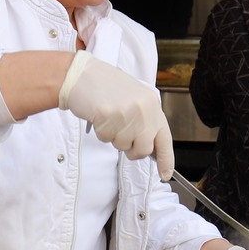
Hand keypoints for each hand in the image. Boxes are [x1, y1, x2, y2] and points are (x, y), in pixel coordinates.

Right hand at [59, 51, 173, 179]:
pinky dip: (101, 132)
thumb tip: (149, 148)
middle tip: (120, 135)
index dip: (166, 159)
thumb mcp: (135, 100)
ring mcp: (128, 113)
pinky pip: (106, 139)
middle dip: (131, 150)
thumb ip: (145, 122)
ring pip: (123, 146)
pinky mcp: (110, 116)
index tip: (165, 174)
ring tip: (108, 117)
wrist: (82, 75)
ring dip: (113, 137)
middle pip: (143, 149)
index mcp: (153, 105)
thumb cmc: (106, 88)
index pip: (164, 139)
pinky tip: (100, 115)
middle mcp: (144, 109)